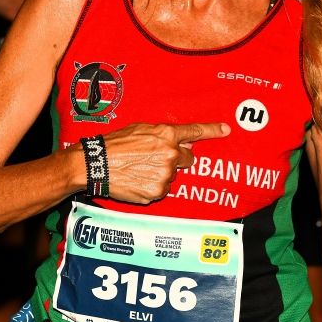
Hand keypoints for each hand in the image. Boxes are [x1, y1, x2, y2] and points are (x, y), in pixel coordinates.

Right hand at [98, 121, 230, 202]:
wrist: (95, 165)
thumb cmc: (115, 144)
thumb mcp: (140, 129)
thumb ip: (164, 134)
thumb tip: (184, 140)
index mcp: (166, 135)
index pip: (195, 131)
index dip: (213, 130)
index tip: (226, 129)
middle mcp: (169, 155)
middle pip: (187, 159)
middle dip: (176, 159)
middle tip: (154, 158)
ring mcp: (164, 176)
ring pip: (173, 176)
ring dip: (161, 174)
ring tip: (139, 170)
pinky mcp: (157, 192)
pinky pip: (162, 190)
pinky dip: (153, 187)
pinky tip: (137, 180)